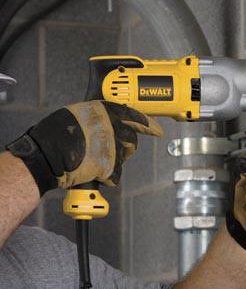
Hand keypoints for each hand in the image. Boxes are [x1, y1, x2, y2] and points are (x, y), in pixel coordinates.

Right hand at [5, 101, 162, 194]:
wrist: (45, 155)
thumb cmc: (55, 136)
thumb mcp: (78, 115)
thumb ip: (98, 119)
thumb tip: (107, 124)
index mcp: (104, 111)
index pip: (135, 116)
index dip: (149, 125)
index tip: (157, 130)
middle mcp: (111, 126)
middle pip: (132, 140)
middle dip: (125, 148)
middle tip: (112, 152)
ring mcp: (112, 146)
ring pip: (124, 158)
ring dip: (113, 162)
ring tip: (93, 160)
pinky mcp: (110, 166)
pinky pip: (115, 175)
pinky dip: (105, 177)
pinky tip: (91, 171)